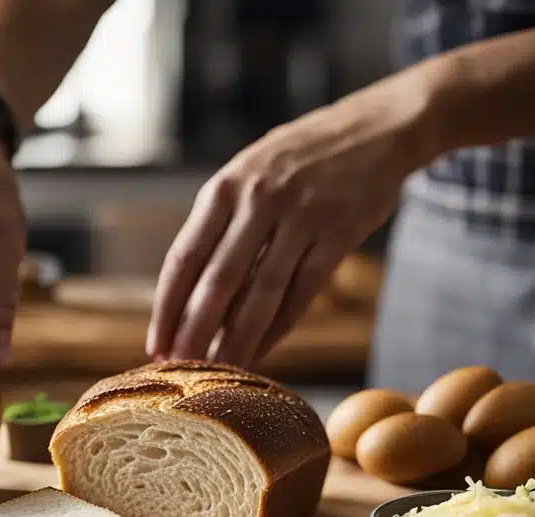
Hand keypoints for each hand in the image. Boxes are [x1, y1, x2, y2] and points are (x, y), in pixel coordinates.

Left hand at [147, 77, 428, 366]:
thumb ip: (220, 224)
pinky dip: (281, 325)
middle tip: (181, 368)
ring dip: (239, 338)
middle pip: (218, 280)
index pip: (184, 257)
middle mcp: (258, 200)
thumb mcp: (248, 174)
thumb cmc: (300, 158)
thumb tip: (189, 296)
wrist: (378, 127)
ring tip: (222, 369)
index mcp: (225, 188)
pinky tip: (264, 350)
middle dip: (196, 331)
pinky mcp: (340, 232)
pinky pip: (303, 290)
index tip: (156, 344)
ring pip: (262, 292)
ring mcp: (301, 215)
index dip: (167, 307)